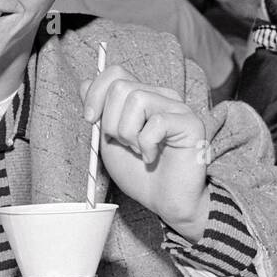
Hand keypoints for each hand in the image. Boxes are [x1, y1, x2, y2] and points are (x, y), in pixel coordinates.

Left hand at [81, 65, 210, 240]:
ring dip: (128, 133)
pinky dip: (146, 145)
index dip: (95, 93)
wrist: (165, 202)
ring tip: (138, 150)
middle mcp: (161, 96)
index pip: (115, 73)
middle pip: (121, 86)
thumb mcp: (108, 142)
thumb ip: (98, 114)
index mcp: (142, 97)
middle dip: (111, 121)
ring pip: (137, 99)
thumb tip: (85, 83)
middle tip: (124, 144)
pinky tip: (151, 157)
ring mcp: (177, 108)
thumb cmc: (139, 174)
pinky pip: (156, 122)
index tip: (90, 120)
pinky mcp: (191, 123)